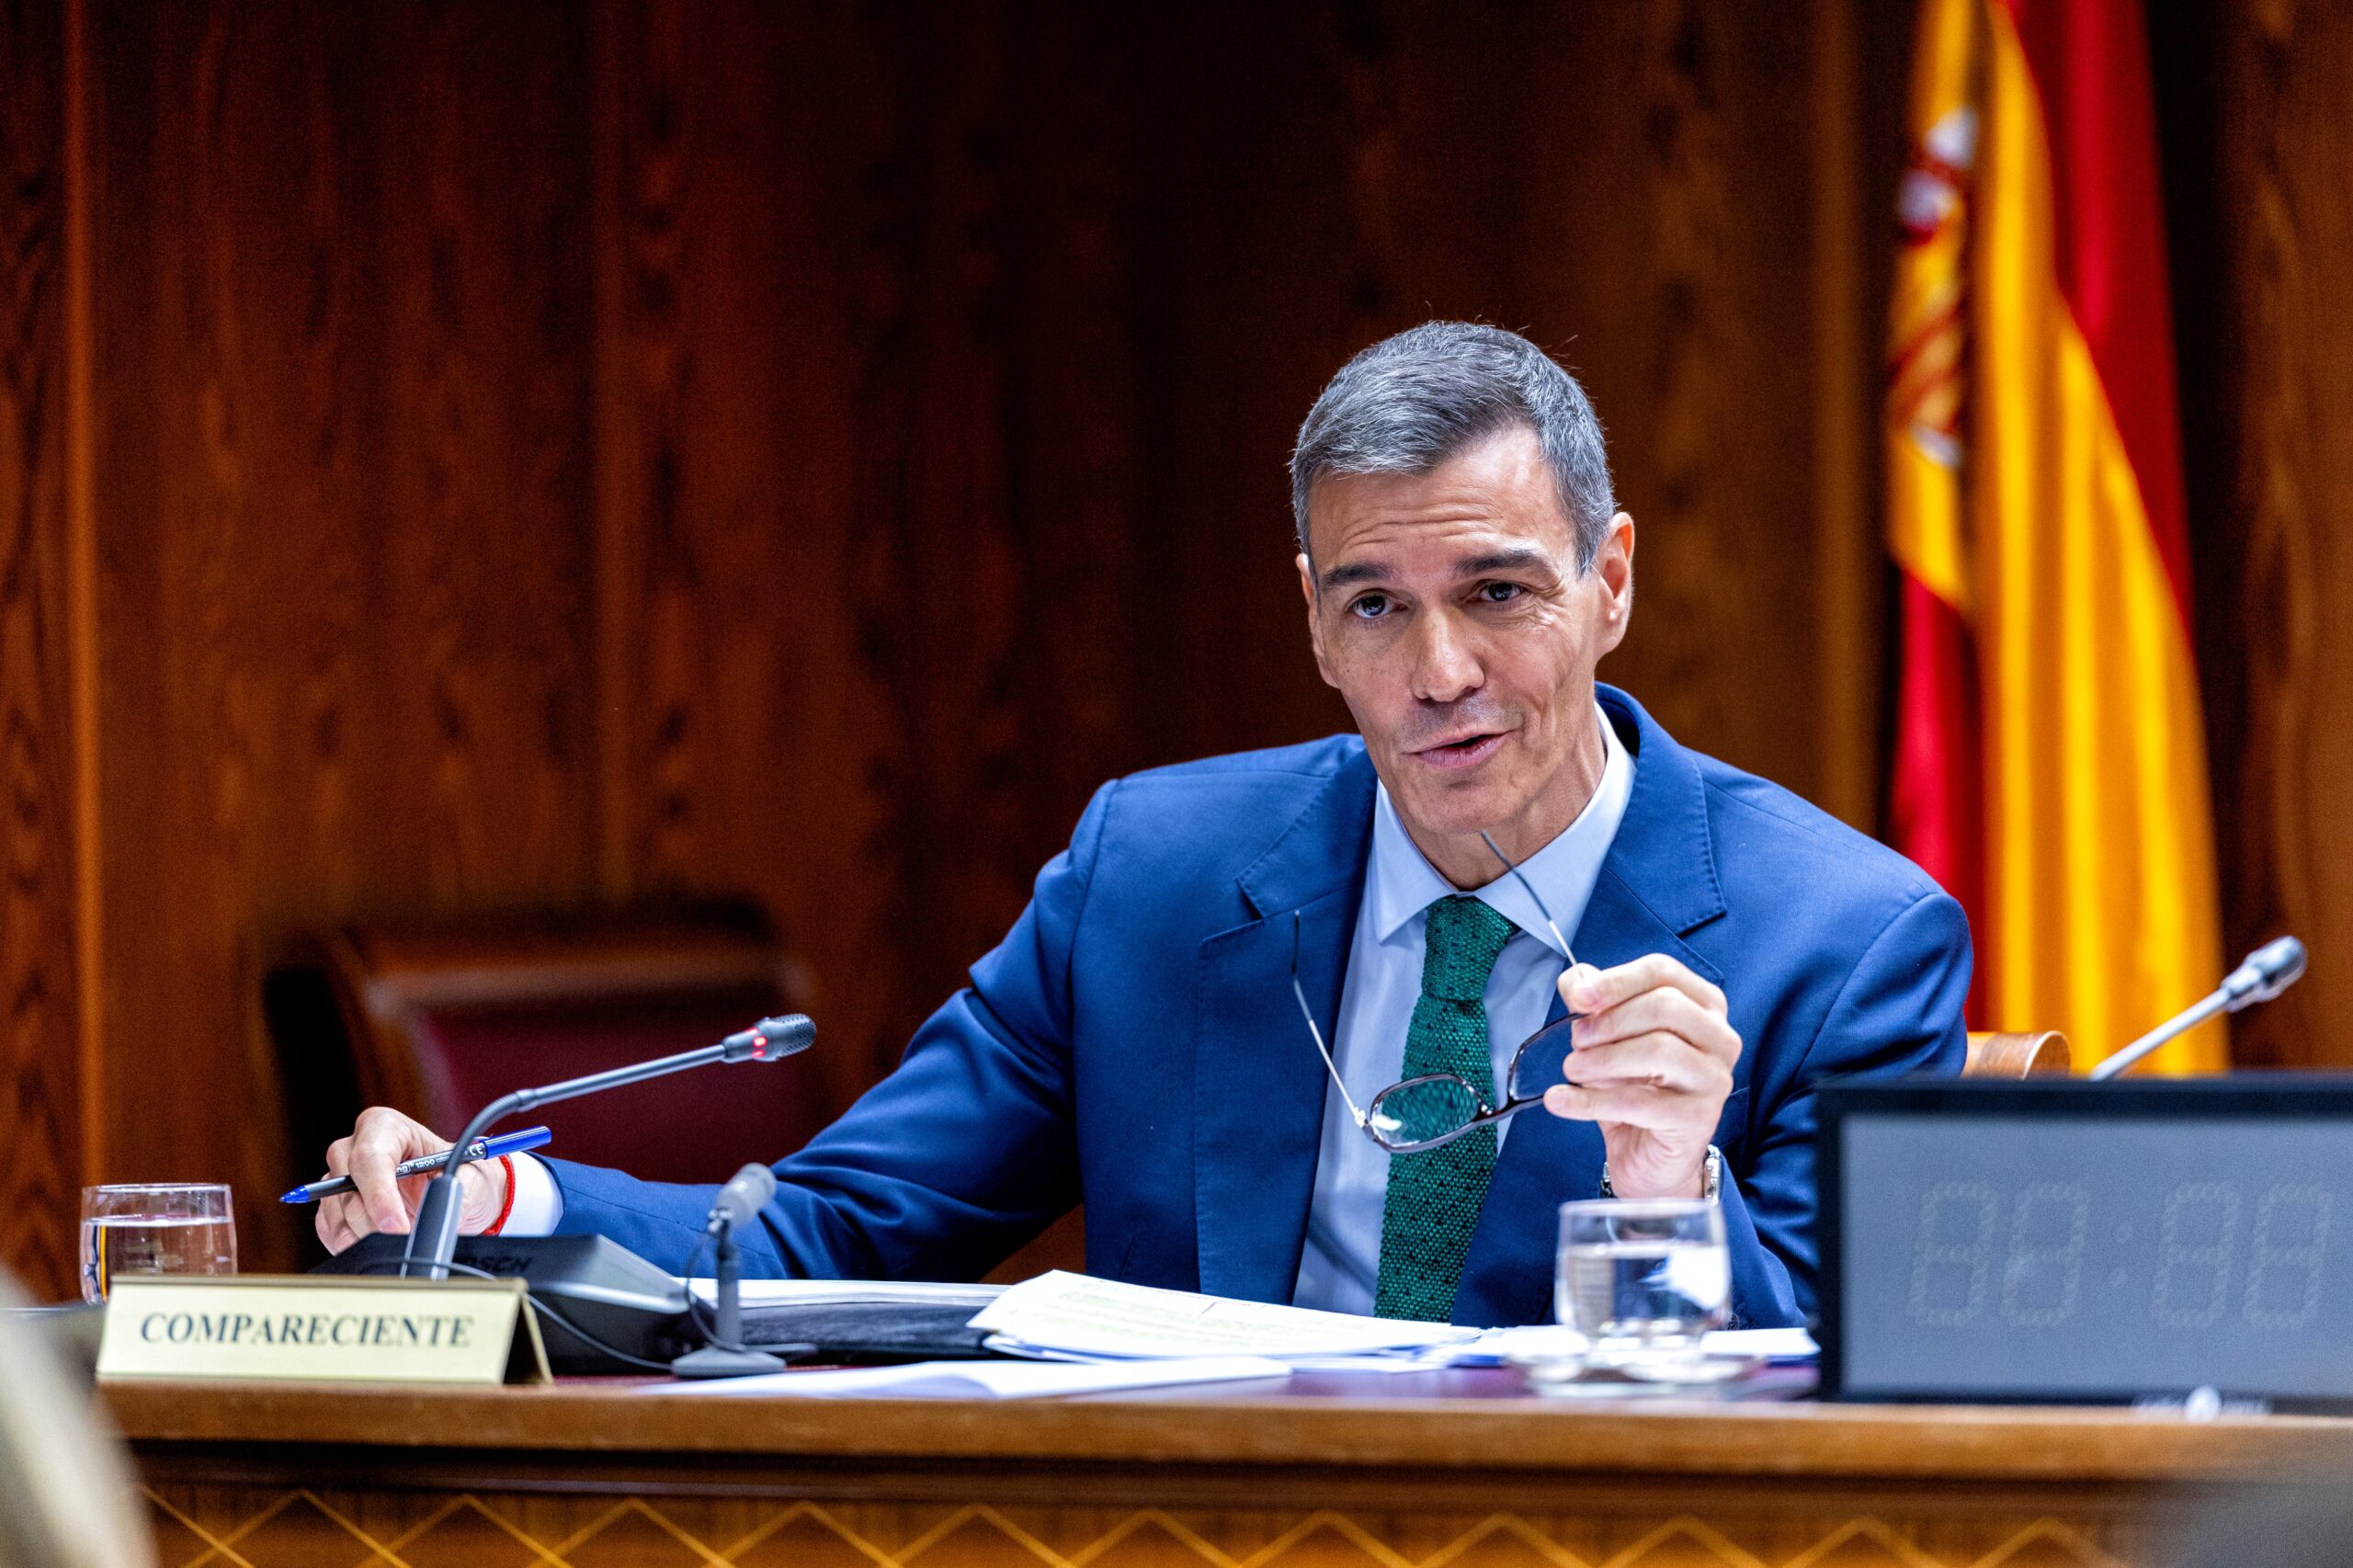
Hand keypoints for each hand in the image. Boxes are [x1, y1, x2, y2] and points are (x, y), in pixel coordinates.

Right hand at [314, 1106, 509, 1254]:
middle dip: (371, 1220)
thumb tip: (437, 1212)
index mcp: (387, 1127)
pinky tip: (377, 1246)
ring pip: (335, 1211)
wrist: (463, 1195)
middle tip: (399, 1240)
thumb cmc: (466, 1175)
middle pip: (343, 1185)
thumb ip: (455, 1191)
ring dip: (362, 1235)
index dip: (379, 1194)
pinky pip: (330, 1230)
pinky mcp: (335, 1207)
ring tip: (397, 1243)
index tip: (396, 1226)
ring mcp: (340, 1179)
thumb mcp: (473, 1177)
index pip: (370, 1157)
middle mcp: (356, 1148)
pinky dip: (350, 1244)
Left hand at [1543, 954, 1739, 1199]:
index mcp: (1704, 1005)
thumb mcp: (1611, 1038)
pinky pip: (1638, 1101)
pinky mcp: (1698, 1118)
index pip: (1663, 973)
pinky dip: (1590, 1100)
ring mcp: (1715, 1079)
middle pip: (1664, 1006)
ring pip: (1658, 1050)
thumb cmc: (1636, 1087)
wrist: (1650, 1157)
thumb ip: (1595, 1004)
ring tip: (1573, 1069)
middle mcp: (1720, 1038)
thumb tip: (1575, 981)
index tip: (1577, 997)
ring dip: (1602, 1059)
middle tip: (1576, 1042)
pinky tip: (1560, 1100)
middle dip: (1609, 1021)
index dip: (1616, 980)